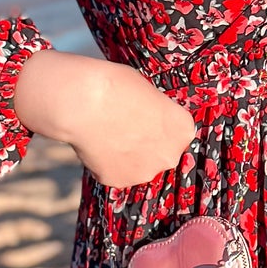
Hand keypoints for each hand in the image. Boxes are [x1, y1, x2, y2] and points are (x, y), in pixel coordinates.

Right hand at [12, 49, 197, 188]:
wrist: (83, 102)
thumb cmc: (116, 85)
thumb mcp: (147, 91)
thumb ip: (155, 111)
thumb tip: (147, 117)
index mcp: (183, 129)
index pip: (177, 130)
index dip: (159, 122)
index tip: (144, 114)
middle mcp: (169, 156)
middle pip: (160, 152)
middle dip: (146, 144)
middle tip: (124, 127)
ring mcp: (144, 172)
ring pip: (138, 166)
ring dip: (127, 156)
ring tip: (107, 135)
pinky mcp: (117, 181)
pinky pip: (114, 172)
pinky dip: (105, 162)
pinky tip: (95, 145)